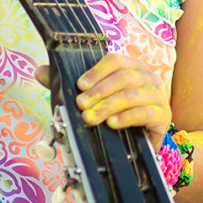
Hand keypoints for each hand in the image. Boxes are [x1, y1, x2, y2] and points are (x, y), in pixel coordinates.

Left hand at [38, 54, 170, 148]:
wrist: (142, 142)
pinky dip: (126, 118)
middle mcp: (148, 77)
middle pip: (124, 77)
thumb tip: (39, 71)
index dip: (96, 71)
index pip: (115, 60)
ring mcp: (158, 96)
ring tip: (90, 118)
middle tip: (80, 105)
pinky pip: (145, 113)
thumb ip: (69, 85)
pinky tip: (112, 124)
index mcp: (132, 67)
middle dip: (99, 92)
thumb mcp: (94, 99)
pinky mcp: (163, 116)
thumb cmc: (117, 114)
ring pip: (132, 95)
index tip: (79, 86)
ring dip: (108, 106)